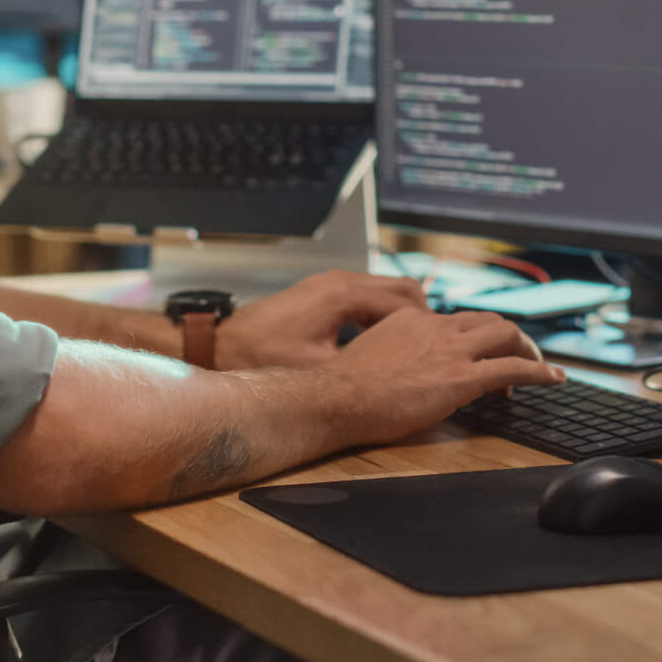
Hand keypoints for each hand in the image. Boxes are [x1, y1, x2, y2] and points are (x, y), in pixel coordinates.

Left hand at [213, 269, 426, 369]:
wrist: (220, 343)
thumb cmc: (261, 355)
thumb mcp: (315, 370)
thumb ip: (358, 368)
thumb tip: (395, 379)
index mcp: (344, 294)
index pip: (406, 300)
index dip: (429, 326)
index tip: (442, 348)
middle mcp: (340, 282)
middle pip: (401, 289)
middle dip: (423, 317)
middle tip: (435, 347)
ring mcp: (330, 284)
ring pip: (384, 291)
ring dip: (403, 316)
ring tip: (415, 347)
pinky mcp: (321, 294)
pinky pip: (366, 298)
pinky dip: (381, 315)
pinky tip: (383, 343)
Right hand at [320, 307, 563, 446]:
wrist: (337, 398)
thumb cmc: (344, 389)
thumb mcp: (370, 358)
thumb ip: (394, 356)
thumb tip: (401, 370)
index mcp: (412, 321)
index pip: (456, 321)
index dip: (476, 337)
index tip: (480, 355)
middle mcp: (435, 327)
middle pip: (488, 320)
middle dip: (510, 338)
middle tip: (519, 358)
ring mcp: (450, 351)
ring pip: (505, 335)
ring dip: (528, 351)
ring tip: (541, 369)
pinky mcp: (460, 377)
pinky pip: (512, 368)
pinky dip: (539, 372)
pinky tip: (555, 380)